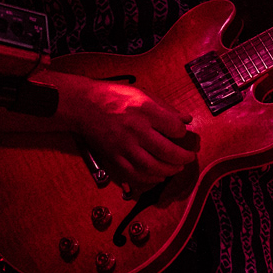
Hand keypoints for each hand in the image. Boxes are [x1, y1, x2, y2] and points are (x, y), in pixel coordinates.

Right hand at [67, 78, 197, 192]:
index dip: (183, 133)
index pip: (174, 128)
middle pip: (166, 151)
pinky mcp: (114, 157)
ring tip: (177, 168)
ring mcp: (124, 146)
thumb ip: (166, 107)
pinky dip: (150, 179)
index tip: (183, 133)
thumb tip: (186, 119)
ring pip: (152, 167)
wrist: (83, 105)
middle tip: (189, 158)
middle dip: (183, 158)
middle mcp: (136, 129)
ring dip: (169, 170)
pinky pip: (134, 174)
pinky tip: (158, 176)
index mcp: (145, 110)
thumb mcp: (142, 93)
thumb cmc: (114, 96)